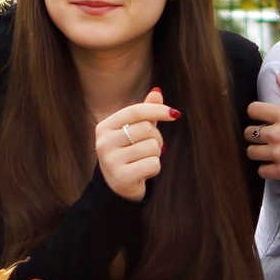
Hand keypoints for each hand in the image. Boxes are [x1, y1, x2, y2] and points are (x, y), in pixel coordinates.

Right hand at [93, 88, 177, 202]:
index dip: (157, 110)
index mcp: (105, 126)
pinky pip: (153, 164)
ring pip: (152, 147)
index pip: (136, 111)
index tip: (174, 114)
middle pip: (147, 129)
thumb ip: (144, 113)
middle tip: (148, 149)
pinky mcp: (121, 176)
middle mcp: (104, 142)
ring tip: (143, 160)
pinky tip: (143, 172)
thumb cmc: (127, 154)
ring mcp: (111, 160)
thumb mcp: (133, 131)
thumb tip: (157, 92)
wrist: (116, 187)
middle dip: (156, 138)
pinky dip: (154, 168)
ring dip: (155, 155)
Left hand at [245, 74, 279, 184]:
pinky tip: (275, 165)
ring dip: (258, 150)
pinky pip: (261, 171)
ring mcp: (279, 154)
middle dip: (254, 132)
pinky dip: (265, 168)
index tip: (262, 117)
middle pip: (249, 132)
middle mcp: (278, 134)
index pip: (254, 110)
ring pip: (251, 152)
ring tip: (268, 150)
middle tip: (266, 135)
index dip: (256, 112)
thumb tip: (279, 77)